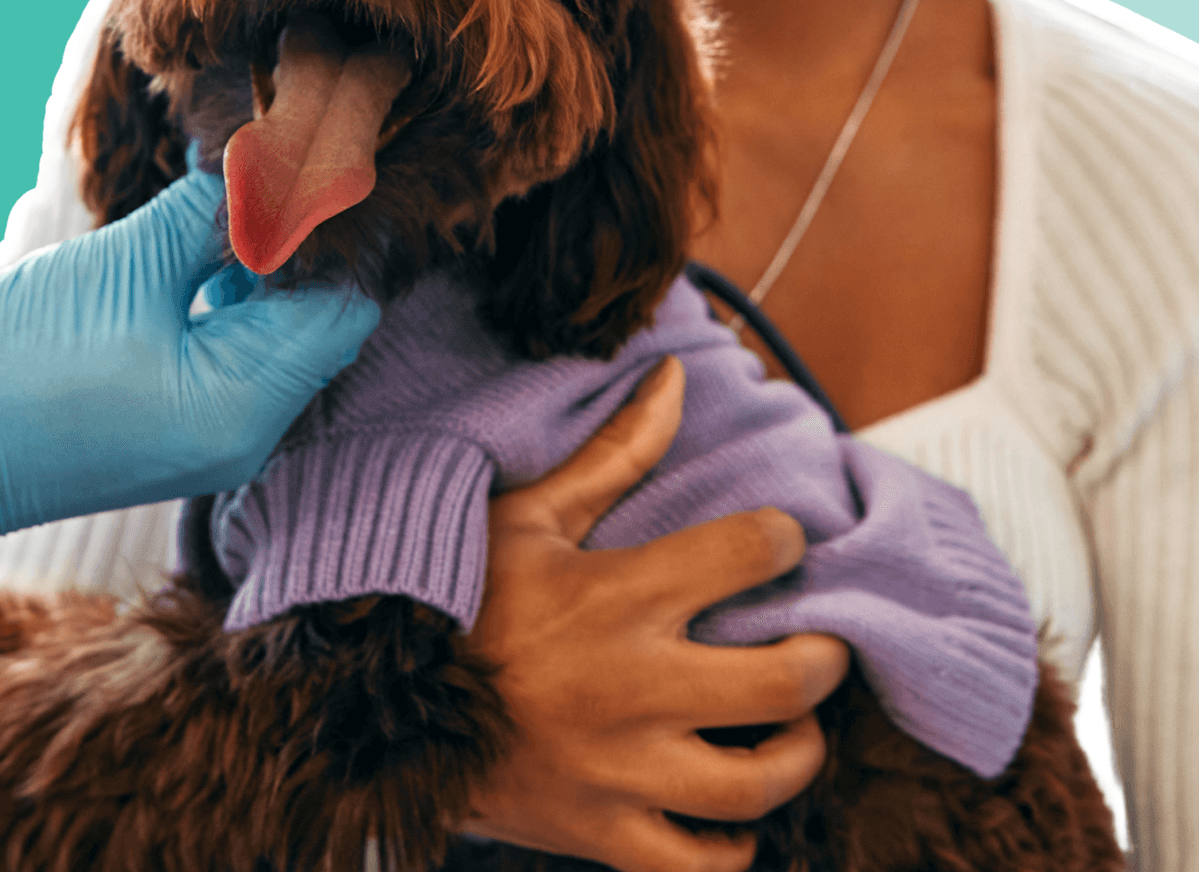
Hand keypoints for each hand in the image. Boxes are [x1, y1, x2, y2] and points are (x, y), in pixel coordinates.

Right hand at [0, 171, 381, 597]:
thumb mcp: (120, 270)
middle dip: (294, 229)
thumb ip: (209, 214)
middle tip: (267, 140)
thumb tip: (274, 158)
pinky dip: (217, 277)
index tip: (306, 141)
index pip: (342, 302)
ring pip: (265, 318)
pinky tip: (189, 218)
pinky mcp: (162, 409)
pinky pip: (221, 334)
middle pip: (311, 311)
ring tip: (225, 169)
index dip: (331, 221)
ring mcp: (201, 424)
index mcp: (246, 406)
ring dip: (253, 248)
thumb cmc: (7, 367)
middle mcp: (241, 427)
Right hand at [462, 357, 853, 871]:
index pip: (752, 552)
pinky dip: (730, 850)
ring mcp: (619, 771)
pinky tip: (733, 818)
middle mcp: (632, 688)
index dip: (786, 540)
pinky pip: (694, 864)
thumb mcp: (528, 516)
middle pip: (788, 683)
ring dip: (795, 756)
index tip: (779, 544)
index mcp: (619, 596)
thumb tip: (672, 377)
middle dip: (825, 661)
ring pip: (756, 785)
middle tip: (819, 647)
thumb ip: (613, 453)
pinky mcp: (598, 833)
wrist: (373, 707)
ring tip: (790, 731)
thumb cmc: (459, 603)